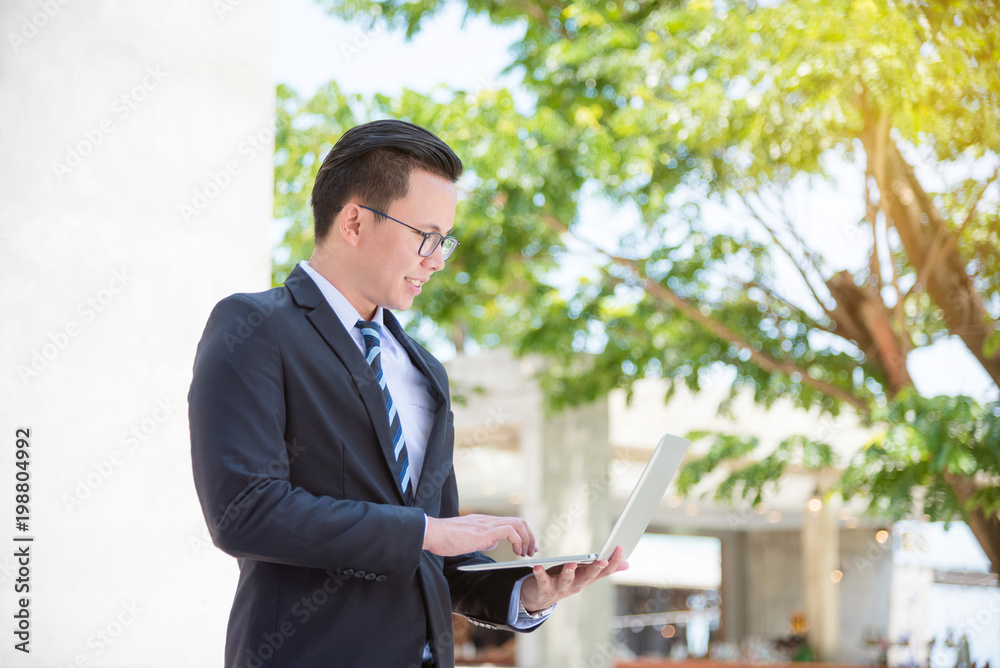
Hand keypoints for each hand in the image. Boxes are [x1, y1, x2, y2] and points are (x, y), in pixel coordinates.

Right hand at [423, 514, 537, 556]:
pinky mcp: (486, 531)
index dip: (523, 534)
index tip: (526, 547)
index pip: (511, 522)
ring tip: (524, 554)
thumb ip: (482, 538)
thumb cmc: (445, 539)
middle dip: (530, 537)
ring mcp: (488, 524)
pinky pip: (511, 531)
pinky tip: (515, 552)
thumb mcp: (469, 538)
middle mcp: (489, 519)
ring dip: (526, 540)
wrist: (434, 533)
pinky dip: (518, 541)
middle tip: (531, 552)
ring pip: (519, 524)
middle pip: (520, 522)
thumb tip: (493, 542)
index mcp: (485, 521)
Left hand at [519, 546, 627, 612]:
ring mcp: (560, 589)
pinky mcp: (544, 589)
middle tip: (603, 559)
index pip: (603, 572)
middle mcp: (576, 586)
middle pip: (588, 577)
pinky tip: (537, 567)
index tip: (620, 548)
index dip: (613, 562)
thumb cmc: (563, 579)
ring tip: (571, 563)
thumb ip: (602, 568)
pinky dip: (540, 574)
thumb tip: (627, 564)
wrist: (539, 598)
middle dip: (595, 569)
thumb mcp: (584, 573)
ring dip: (569, 572)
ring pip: (566, 581)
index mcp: (586, 580)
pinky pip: (543, 581)